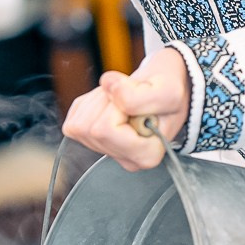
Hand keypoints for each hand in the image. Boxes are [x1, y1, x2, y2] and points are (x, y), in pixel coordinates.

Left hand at [62, 46, 189, 170]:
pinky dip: (91, 101)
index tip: (139, 99)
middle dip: (108, 102)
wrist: (164, 84)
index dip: (118, 106)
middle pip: (91, 128)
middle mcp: (125, 159)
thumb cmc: (170, 90)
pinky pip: (75, 116)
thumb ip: (139, 95)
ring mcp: (106, 151)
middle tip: (131, 96)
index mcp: (146, 156)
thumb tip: (107, 86)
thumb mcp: (168, 91)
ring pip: (80, 123)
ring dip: (99, 101)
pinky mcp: (89, 139)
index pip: (106, 130)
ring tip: (123, 100)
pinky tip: (112, 102)